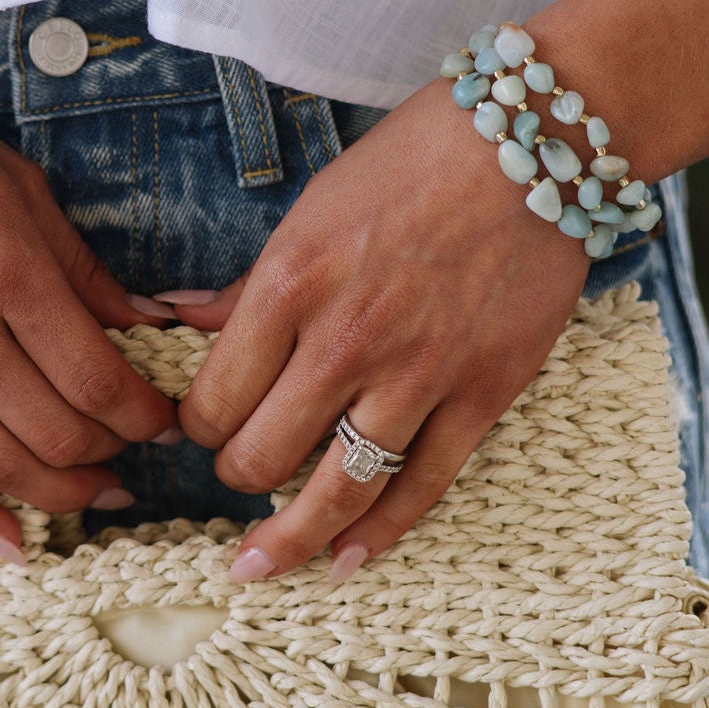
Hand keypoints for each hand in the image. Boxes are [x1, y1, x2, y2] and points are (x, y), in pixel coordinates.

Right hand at [0, 63, 181, 559]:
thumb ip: (84, 266)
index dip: (147, 416)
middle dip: (113, 454)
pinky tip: (8, 541)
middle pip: (57, 433)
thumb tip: (152, 323)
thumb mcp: (19, 184)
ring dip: (59, 493)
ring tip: (93, 492)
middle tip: (134, 450)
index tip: (167, 421)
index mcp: (6, 269)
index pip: (99, 379)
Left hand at [171, 86, 589, 582]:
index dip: (197, 427)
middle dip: (236, 474)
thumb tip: (176, 320)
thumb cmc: (411, 163)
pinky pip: (422, 487)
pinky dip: (381, 535)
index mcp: (288, 287)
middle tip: (238, 471)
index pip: (214, 399)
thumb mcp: (308, 210)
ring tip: (263, 566)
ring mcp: (418, 374)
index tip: (202, 428)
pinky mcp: (482, 394)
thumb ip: (247, 285)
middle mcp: (345, 341)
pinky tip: (348, 562)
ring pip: (336, 490)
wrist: (532, 141)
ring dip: (290, 537)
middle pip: (259, 455)